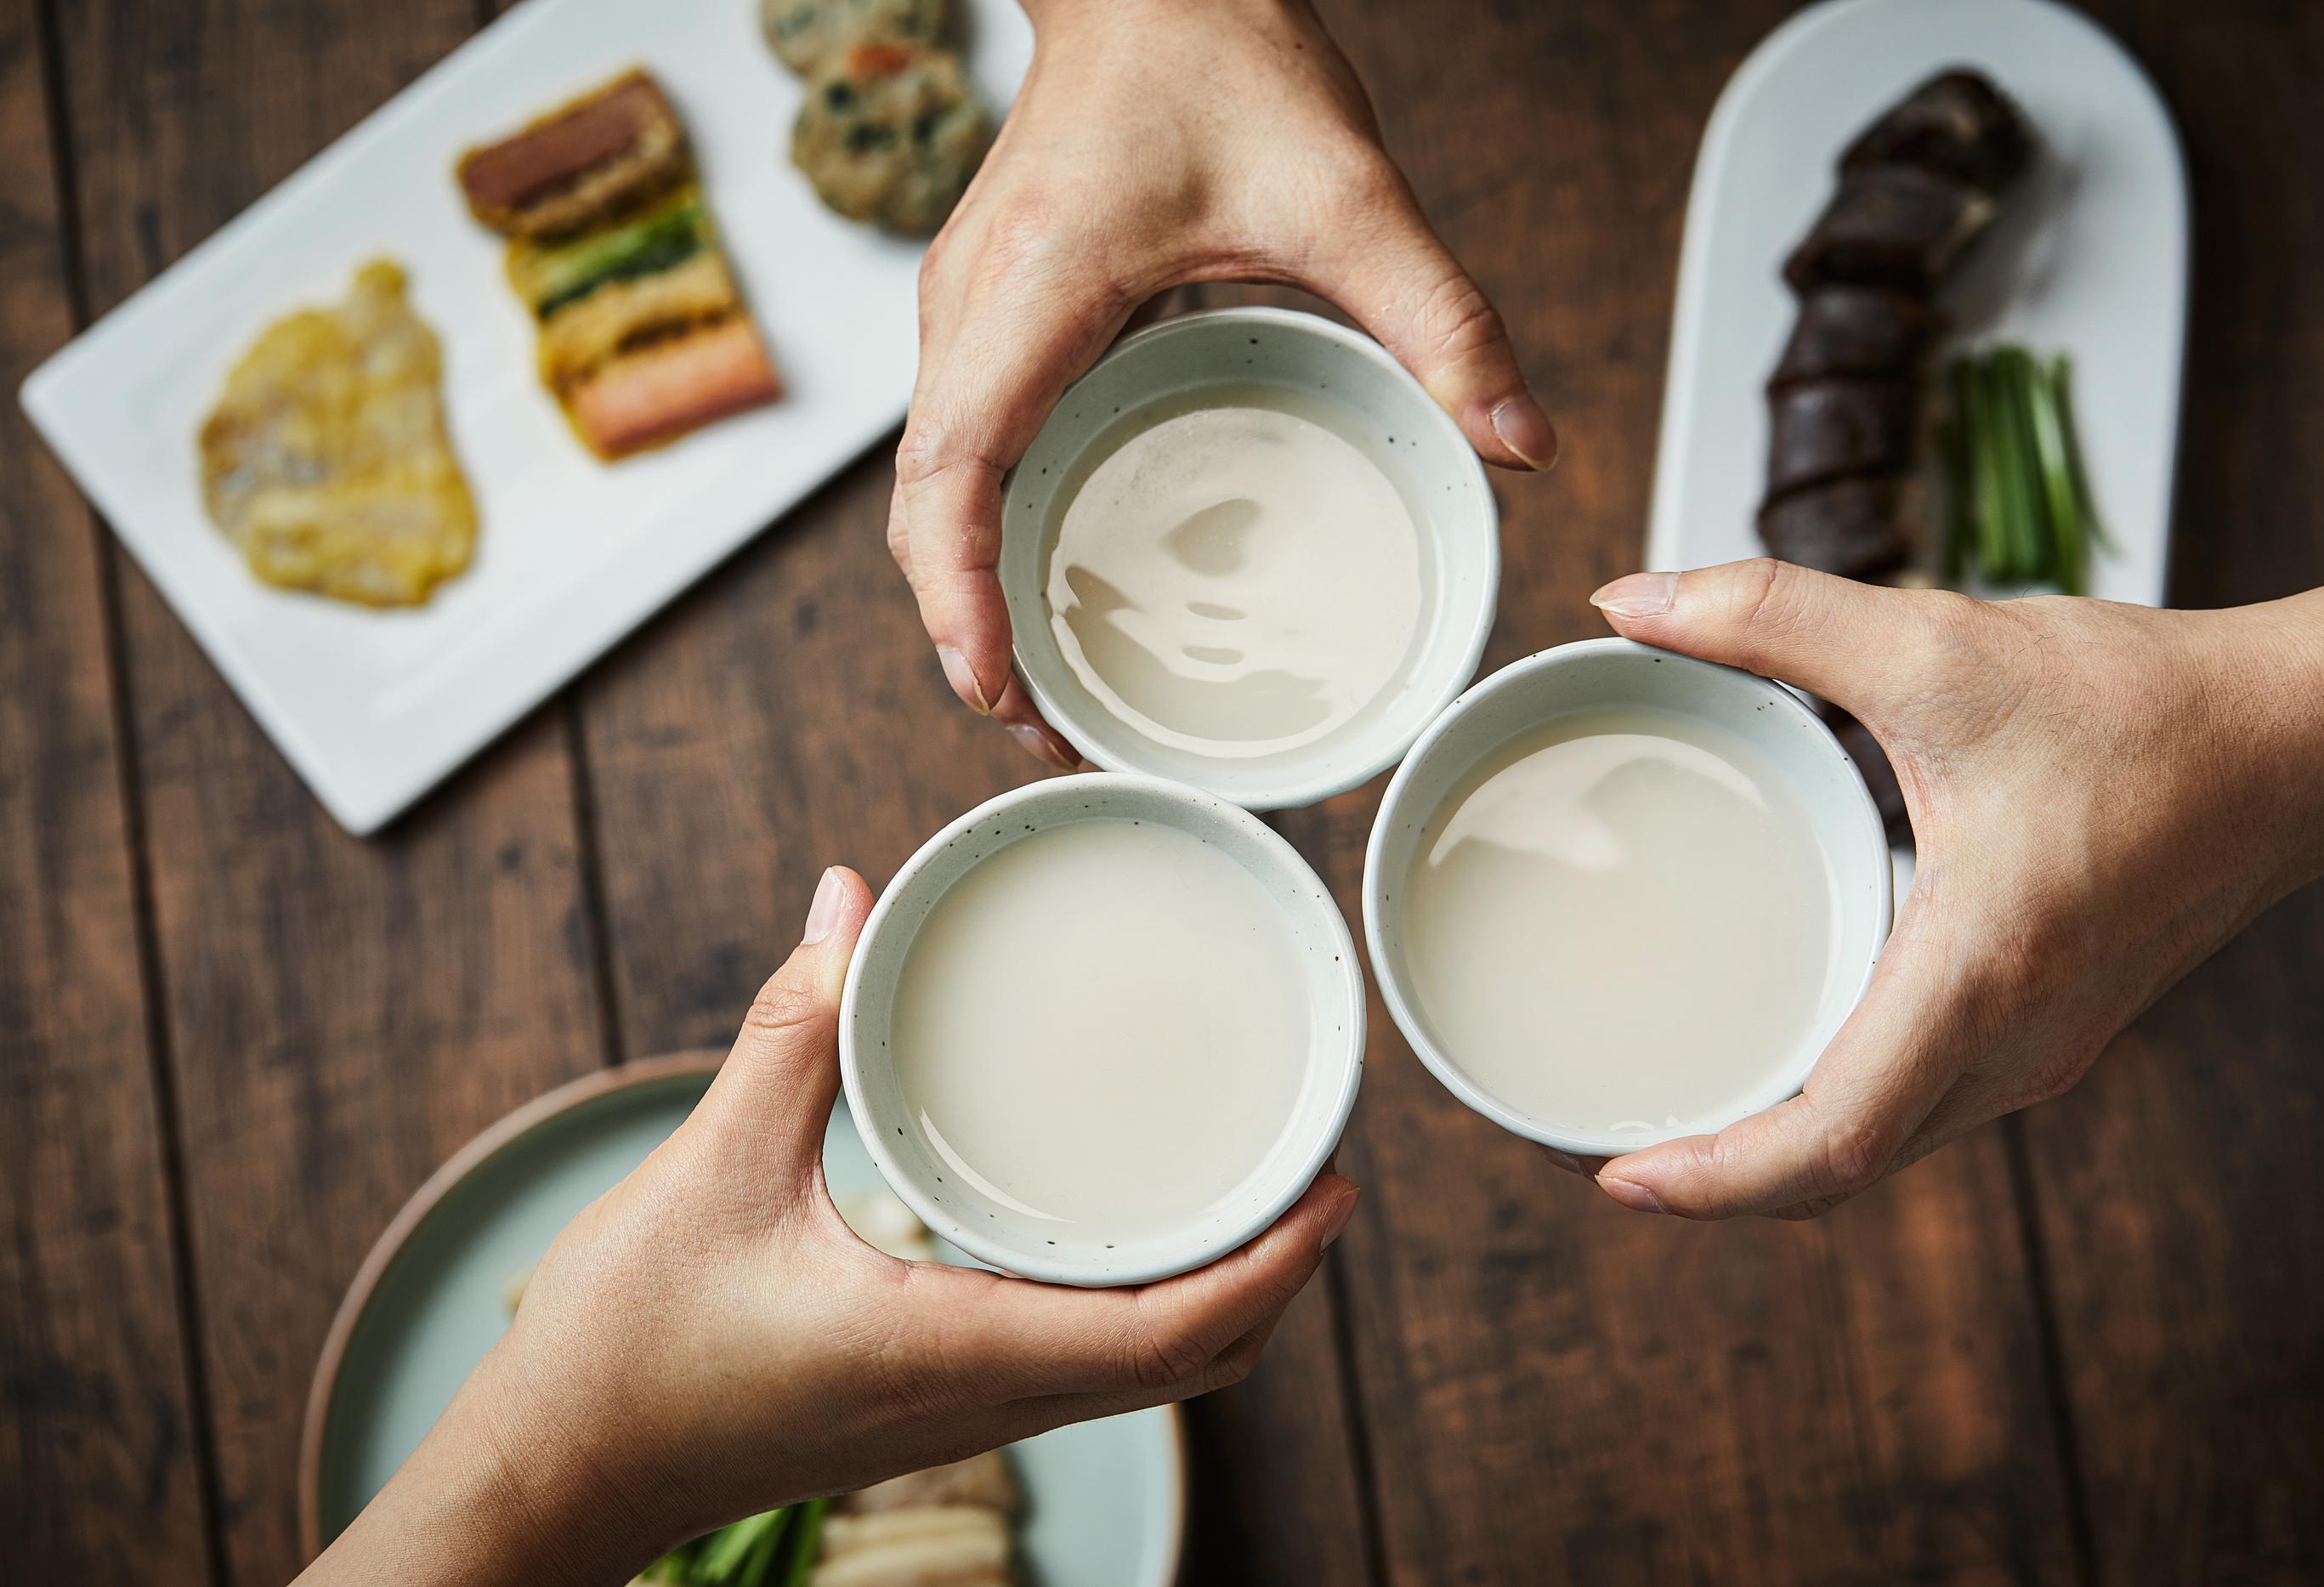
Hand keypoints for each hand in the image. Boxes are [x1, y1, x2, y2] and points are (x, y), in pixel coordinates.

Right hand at [301, 866, 1357, 1584]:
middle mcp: (980, 1397)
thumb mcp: (711, 1168)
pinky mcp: (930, 1404)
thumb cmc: (624, 1347)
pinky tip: (1126, 1230)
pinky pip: (1081, 1366)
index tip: (1336, 1187)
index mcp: (953, 1350)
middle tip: (1317, 1164)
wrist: (558, 1475)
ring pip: (1142, 1375)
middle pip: (1191, 1365)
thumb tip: (849, 903)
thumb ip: (794, 1030)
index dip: (1274, 1267)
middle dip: (1275, 1276)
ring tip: (1255, 1190)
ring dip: (1218, 1295)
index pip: (1170, 1337)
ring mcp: (960, 1413)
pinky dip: (1143, 1307)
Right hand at [889, 0, 1556, 767]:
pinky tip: (1047, 576)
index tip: (999, 689)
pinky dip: (981, 528)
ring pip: (928, 482)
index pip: (947, 475)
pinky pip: (958, 443)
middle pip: (917, 509)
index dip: (957, 598)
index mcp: (1028, 289)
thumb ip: (1441, 317)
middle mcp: (969, 309)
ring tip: (1041, 684)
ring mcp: (966, 310)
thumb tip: (1524, 443)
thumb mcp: (1350, 189)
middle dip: (963, 630)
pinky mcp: (989, 309)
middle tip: (1050, 728)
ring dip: (964, 587)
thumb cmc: (1219, 51)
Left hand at [1555, 559, 2323, 1219]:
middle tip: (1617, 1147)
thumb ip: (1770, 616)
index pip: (1835, 1141)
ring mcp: (2046, 1046)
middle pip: (1850, 1165)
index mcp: (1982, 970)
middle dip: (1727, 1180)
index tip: (1621, 1178)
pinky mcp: (2058, 1025)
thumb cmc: (2148, 703)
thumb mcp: (1939, 645)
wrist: (2302, 734)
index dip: (1718, 1182)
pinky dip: (1845, 1106)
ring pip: (1892, 1141)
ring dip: (1784, 1148)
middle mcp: (2018, 1040)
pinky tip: (1787, 1055)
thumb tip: (1627, 599)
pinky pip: (1930, 1101)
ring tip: (1681, 1114)